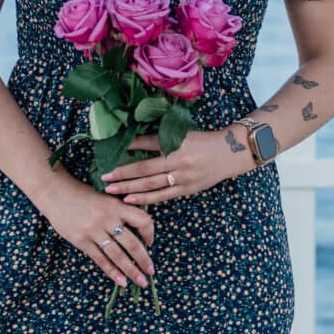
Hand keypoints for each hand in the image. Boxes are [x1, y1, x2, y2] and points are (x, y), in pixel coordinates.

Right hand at [35, 178, 156, 288]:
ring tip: (141, 281)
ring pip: (117, 255)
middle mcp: (107, 218)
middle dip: (144, 260)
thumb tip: (138, 231)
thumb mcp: (105, 197)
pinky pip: (100, 260)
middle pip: (132, 243)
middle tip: (151, 272)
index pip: (142, 219)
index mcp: (116, 205)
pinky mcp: (81, 240)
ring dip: (131, 270)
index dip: (150, 233)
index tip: (150, 243)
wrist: (56, 193)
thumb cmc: (82, 194)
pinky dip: (112, 272)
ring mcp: (93, 231)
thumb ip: (120, 211)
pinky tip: (121, 281)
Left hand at [99, 126, 254, 204]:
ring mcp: (183, 178)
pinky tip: (130, 199)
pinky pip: (162, 196)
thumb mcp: (181, 134)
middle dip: (123, 173)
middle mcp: (179, 161)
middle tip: (104, 177)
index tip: (112, 151)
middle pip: (145, 169)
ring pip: (151, 185)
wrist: (229, 153)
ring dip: (129, 188)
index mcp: (177, 143)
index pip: (148, 144)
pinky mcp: (187, 190)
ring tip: (111, 190)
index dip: (129, 147)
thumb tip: (131, 139)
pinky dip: (145, 198)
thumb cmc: (202, 140)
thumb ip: (159, 138)